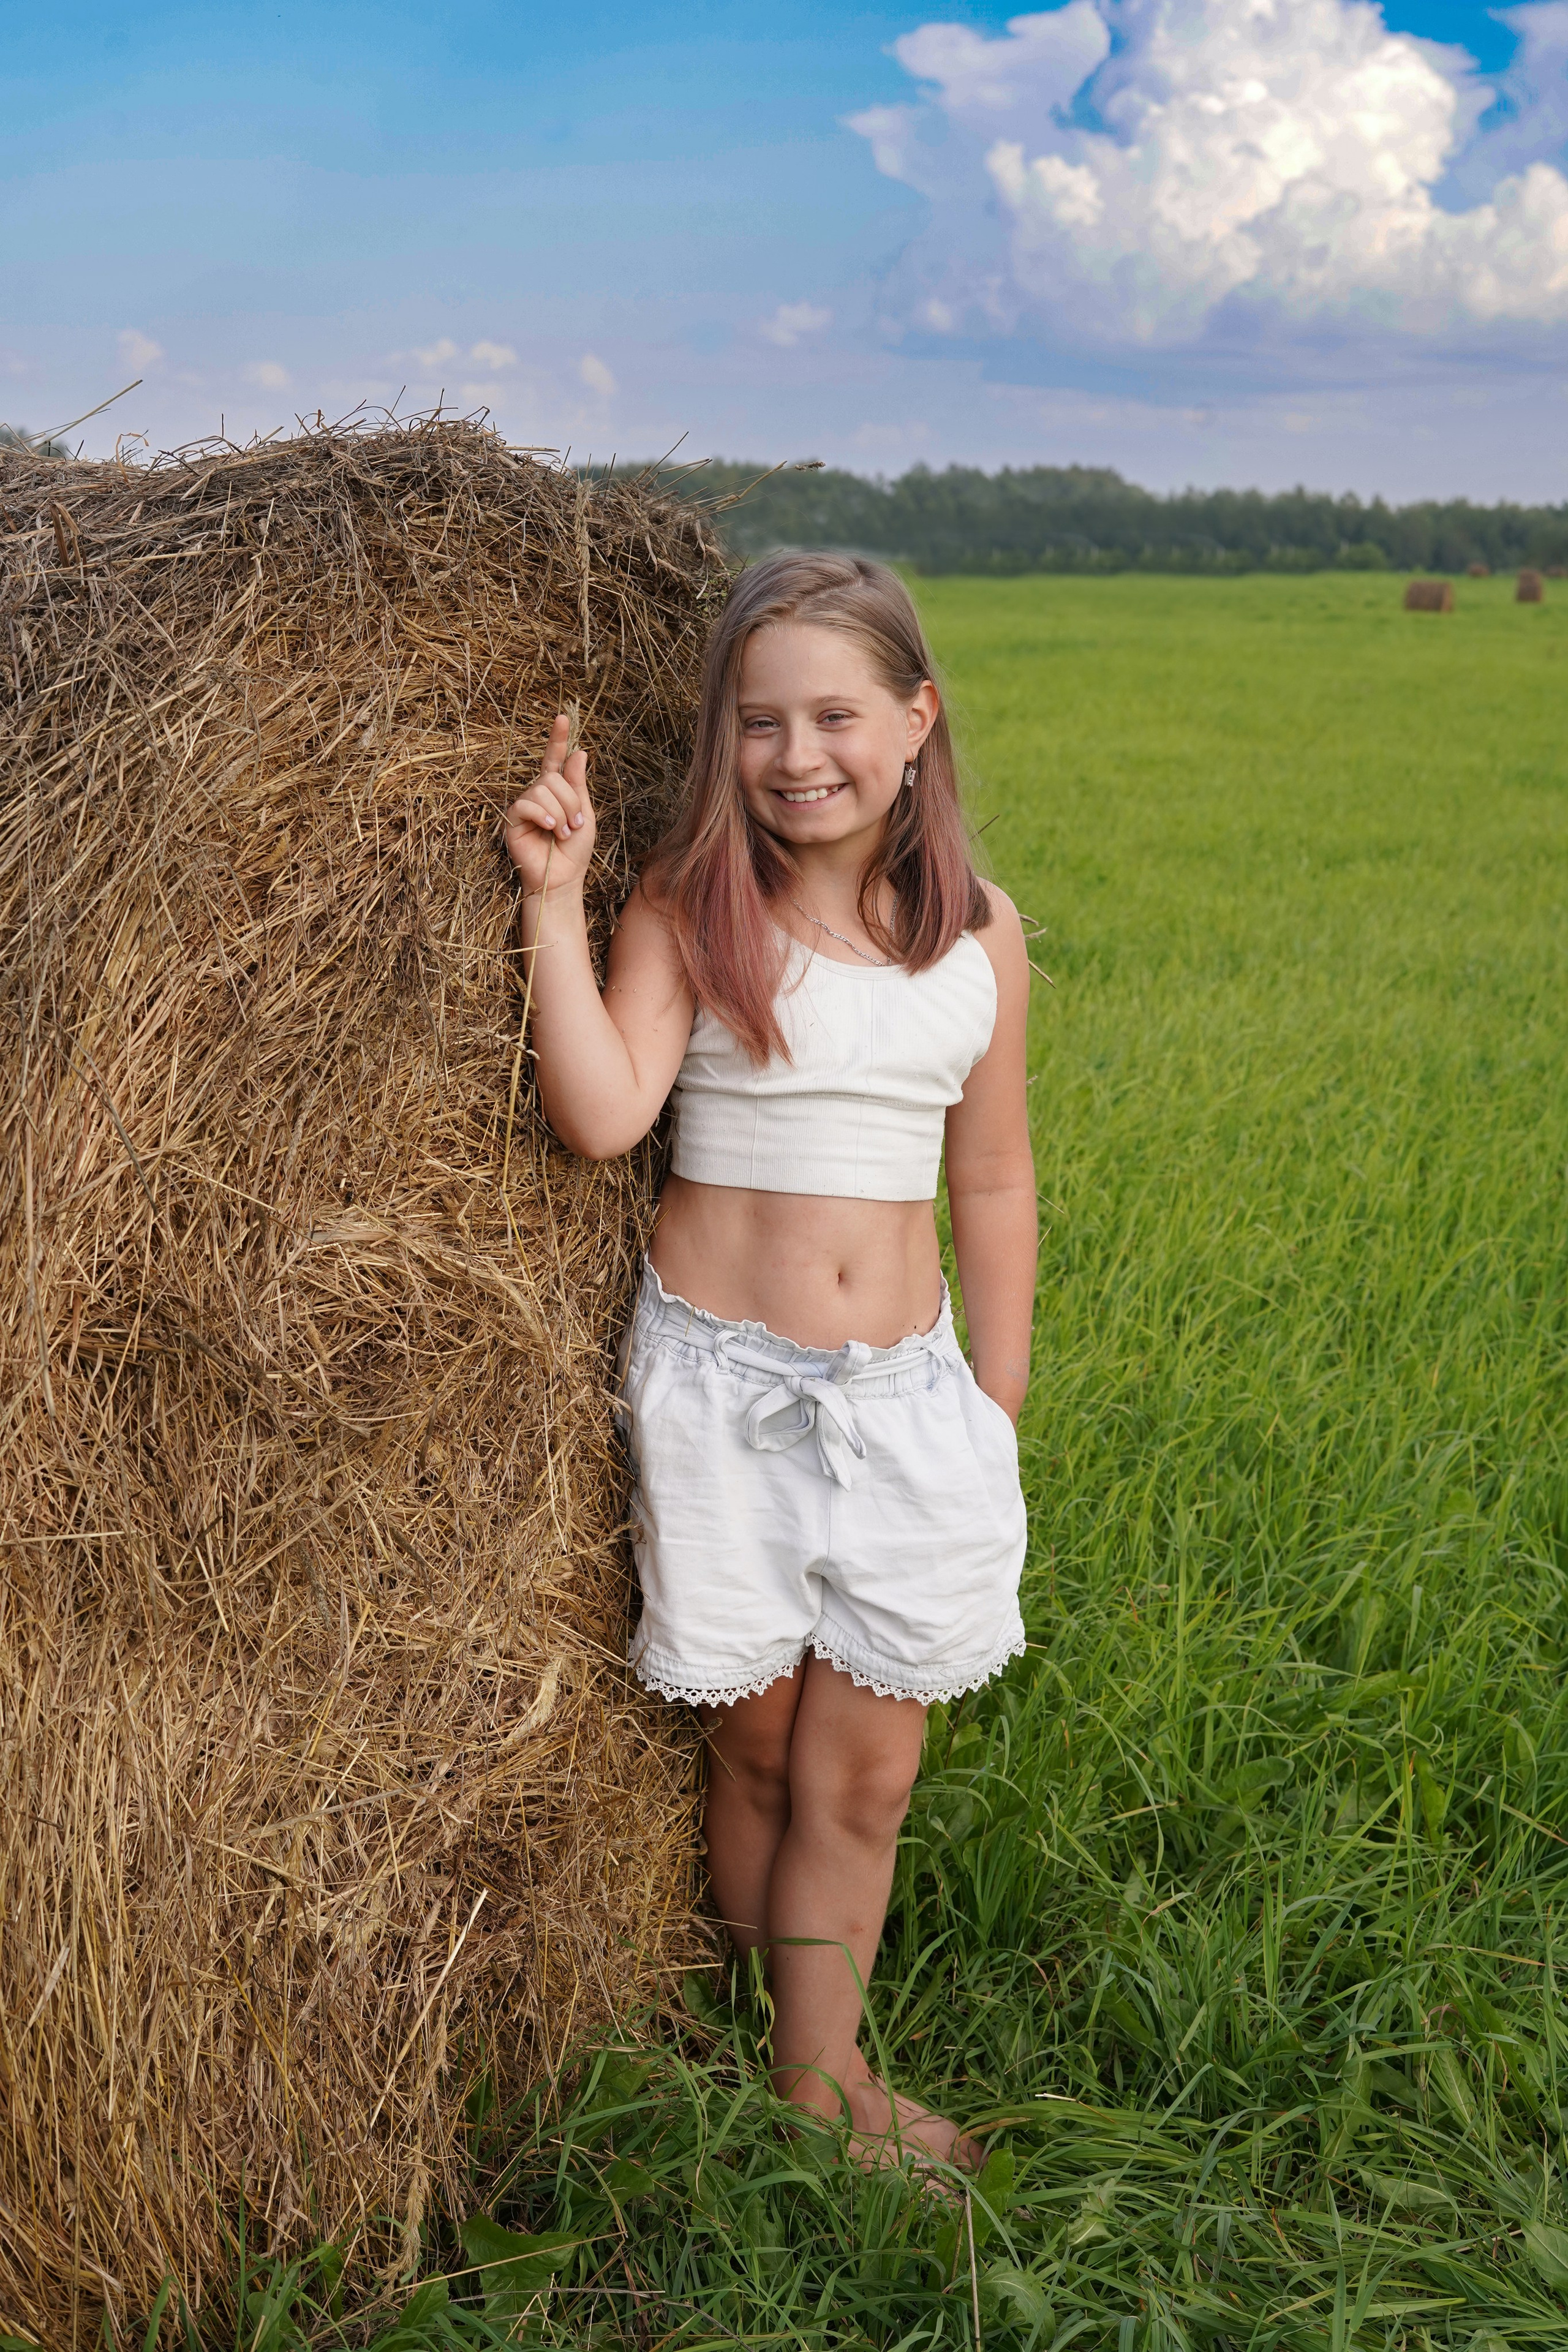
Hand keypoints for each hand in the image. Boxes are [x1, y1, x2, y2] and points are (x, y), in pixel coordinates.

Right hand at [503, 714, 596, 894]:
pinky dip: (543, 815)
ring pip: (543, 790)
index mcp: (556, 792)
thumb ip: (578, 785)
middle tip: (575, 826)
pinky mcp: (512, 820)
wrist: (563, 879)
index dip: (557, 739)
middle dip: (571, 802)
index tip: (562, 717)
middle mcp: (537, 795)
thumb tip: (579, 752)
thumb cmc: (575, 851)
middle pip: (553, 777)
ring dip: (561, 812)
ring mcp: (524, 807)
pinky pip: (527, 804)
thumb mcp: (585, 814)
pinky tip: (550, 829)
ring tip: (564, 833)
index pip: (553, 760)